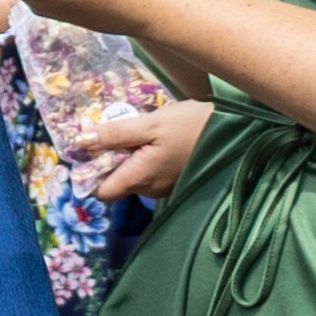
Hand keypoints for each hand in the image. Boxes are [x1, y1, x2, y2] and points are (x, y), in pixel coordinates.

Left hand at [61, 97, 204, 204]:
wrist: (235, 130)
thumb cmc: (191, 125)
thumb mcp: (150, 123)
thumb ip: (115, 134)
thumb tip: (81, 141)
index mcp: (141, 177)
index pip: (102, 192)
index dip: (89, 175)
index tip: (86, 151)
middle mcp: (151, 189)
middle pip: (116, 184)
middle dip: (107, 162)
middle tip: (109, 133)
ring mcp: (164, 187)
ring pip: (132, 178)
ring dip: (125, 159)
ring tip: (130, 133)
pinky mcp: (174, 180)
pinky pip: (148, 174)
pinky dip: (141, 159)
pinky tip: (148, 140)